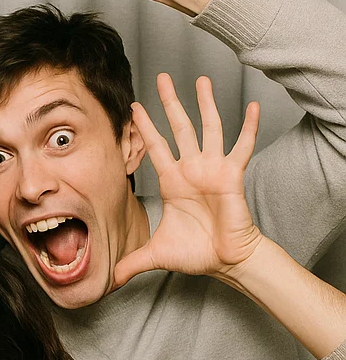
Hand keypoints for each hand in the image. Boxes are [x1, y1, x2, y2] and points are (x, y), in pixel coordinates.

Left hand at [113, 73, 262, 285]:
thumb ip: (130, 263)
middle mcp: (191, 169)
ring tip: (201, 79)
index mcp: (172, 181)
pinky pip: (243, 145)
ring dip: (205, 103)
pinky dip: (249, 126)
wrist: (225, 261)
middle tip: (161, 77)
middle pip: (179, 128)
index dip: (144, 127)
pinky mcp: (232, 174)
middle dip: (169, 103)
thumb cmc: (196, 253)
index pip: (154, 147)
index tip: (132, 107)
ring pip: (208, 127)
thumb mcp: (154, 255)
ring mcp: (213, 169)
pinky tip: (252, 106)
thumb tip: (107, 282)